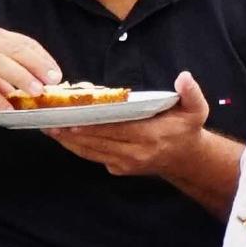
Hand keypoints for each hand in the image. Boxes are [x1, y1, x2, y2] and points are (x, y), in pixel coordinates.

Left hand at [44, 70, 209, 178]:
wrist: (186, 159)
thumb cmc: (187, 129)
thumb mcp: (196, 110)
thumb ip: (191, 93)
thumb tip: (183, 77)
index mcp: (151, 137)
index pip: (117, 130)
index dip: (93, 126)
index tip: (73, 119)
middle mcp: (136, 153)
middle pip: (97, 142)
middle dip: (72, 131)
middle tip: (51, 119)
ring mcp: (125, 164)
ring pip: (90, 152)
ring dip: (68, 140)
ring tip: (49, 127)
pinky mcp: (118, 169)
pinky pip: (93, 156)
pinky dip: (76, 146)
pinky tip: (62, 135)